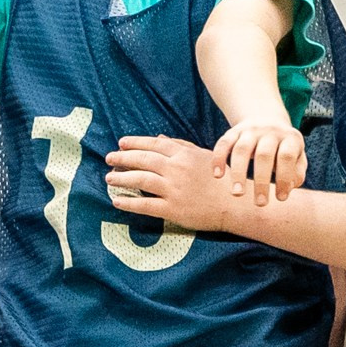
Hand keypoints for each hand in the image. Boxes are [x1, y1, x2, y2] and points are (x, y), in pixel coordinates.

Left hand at [106, 137, 234, 232]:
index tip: (121, 144)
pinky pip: (145, 205)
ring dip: (121, 178)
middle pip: (143, 160)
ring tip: (109, 178)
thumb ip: (181, 146)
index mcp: (184, 155)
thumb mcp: (204, 156)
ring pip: (140, 180)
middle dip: (123, 158)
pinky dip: (129, 202)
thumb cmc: (223, 178)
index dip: (135, 143)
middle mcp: (177, 169)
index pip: (153, 144)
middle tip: (109, 158)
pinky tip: (117, 200)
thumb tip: (159, 137)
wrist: (237, 204)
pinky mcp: (173, 209)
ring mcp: (174, 190)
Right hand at [212, 119, 305, 204]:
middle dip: (262, 181)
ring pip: (242, 149)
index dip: (284, 178)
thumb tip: (288, 187)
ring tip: (237, 194)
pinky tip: (217, 175)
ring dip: (238, 173)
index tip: (280, 198)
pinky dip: (218, 159)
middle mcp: (270, 131)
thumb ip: (296, 173)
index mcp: (290, 138)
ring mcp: (250, 130)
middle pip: (264, 155)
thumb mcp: (298, 157)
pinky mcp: (234, 131)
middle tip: (260, 204)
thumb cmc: (284, 148)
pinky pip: (223, 143)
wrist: (267, 118)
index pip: (286, 157)